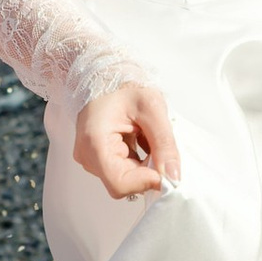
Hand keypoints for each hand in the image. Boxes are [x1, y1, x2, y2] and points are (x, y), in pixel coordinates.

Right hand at [72, 79, 180, 201]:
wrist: (104, 76)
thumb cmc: (123, 86)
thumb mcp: (152, 108)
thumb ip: (164, 143)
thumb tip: (174, 175)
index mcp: (94, 142)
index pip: (120, 184)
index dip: (146, 182)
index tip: (164, 169)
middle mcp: (87, 157)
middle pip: (123, 184)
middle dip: (148, 171)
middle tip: (159, 147)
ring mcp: (91, 160)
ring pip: (125, 179)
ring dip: (144, 166)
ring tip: (147, 138)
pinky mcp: (98, 160)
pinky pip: (122, 172)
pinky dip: (138, 162)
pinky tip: (141, 141)